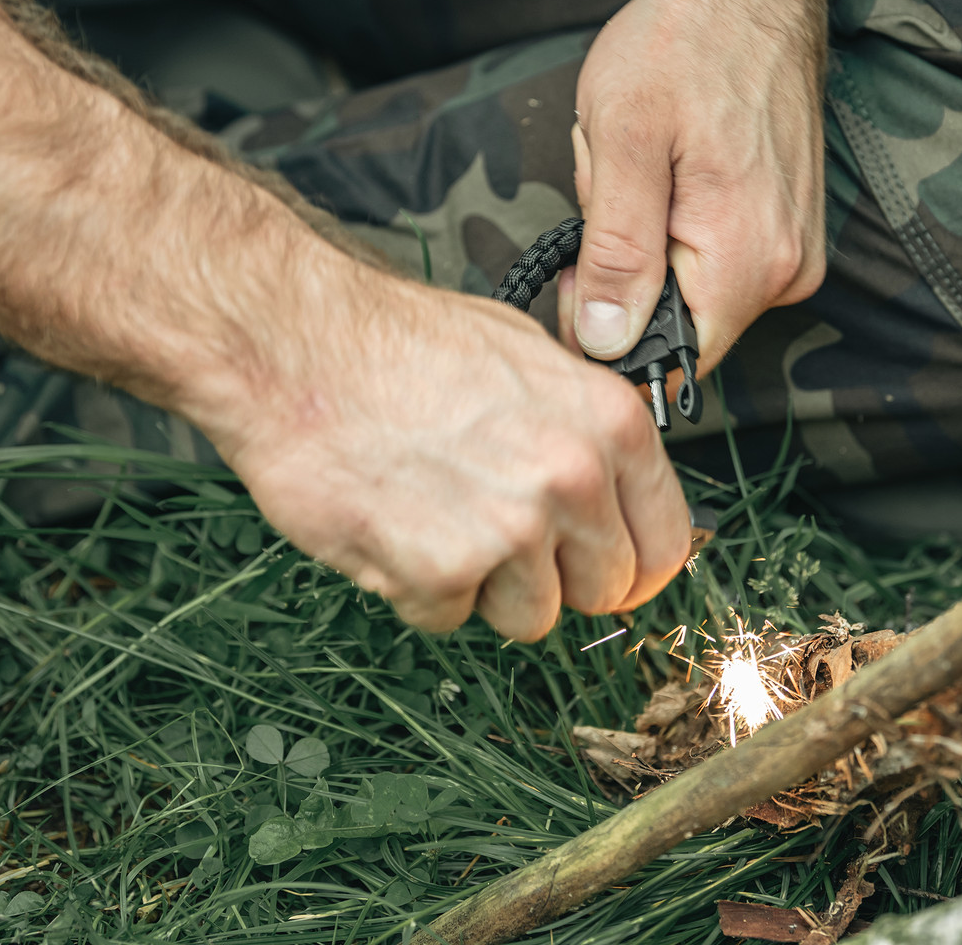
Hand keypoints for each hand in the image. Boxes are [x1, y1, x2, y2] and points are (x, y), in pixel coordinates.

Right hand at [183, 251, 692, 641]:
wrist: (297, 347)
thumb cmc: (401, 344)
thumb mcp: (529, 357)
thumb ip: (587, 431)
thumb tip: (622, 494)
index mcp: (610, 422)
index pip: (665, 542)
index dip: (626, 562)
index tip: (595, 563)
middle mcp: (574, 477)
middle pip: (603, 590)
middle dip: (552, 576)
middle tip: (493, 531)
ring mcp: (511, 529)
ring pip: (529, 616)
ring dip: (483, 585)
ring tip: (434, 514)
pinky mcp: (443, 570)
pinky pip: (449, 618)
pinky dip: (417, 588)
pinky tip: (393, 525)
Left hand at [563, 0, 826, 372]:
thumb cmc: (683, 41)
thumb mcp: (621, 142)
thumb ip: (616, 253)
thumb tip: (605, 344)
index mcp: (747, 260)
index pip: (669, 359)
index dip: (610, 330)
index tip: (583, 266)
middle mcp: (788, 270)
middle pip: (678, 320)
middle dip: (630, 266)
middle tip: (619, 180)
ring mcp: (795, 247)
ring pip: (692, 284)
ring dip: (650, 235)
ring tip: (649, 157)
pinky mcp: (790, 225)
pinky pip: (715, 253)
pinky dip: (677, 216)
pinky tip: (674, 158)